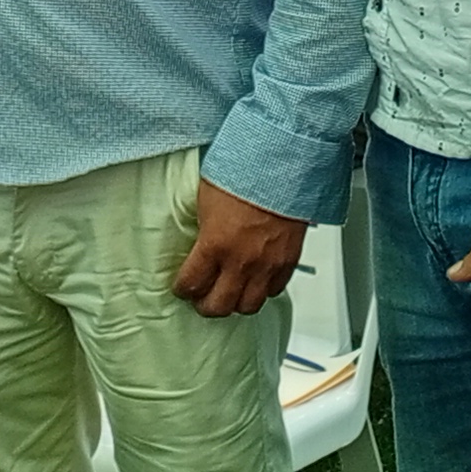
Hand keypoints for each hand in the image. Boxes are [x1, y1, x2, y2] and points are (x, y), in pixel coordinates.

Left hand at [174, 183, 308, 316]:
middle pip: (218, 306)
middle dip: (206, 305)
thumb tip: (196, 243)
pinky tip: (255, 280)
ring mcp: (266, 264)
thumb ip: (202, 229)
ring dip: (235, 303)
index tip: (183, 288)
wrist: (282, 165)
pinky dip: (262, 290)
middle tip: (202, 299)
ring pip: (248, 306)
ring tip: (229, 294)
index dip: (183, 289)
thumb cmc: (246, 173)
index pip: (191, 284)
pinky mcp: (288, 261)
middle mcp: (241, 261)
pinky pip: (274, 291)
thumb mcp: (207, 200)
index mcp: (214, 245)